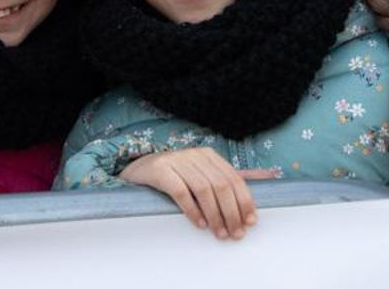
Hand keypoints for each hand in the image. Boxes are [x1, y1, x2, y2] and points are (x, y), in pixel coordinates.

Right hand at [119, 148, 272, 239]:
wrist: (138, 170)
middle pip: (221, 185)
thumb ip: (219, 184)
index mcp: (209, 155)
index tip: (250, 222)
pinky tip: (200, 224)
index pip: (234, 177)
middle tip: (236, 233)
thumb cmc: (174, 177)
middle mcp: (195, 155)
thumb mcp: (198, 175)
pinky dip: (192, 210)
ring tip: (220, 233)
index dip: (244, 201)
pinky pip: (180, 191)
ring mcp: (177, 160)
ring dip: (215, 215)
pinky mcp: (160, 170)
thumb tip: (249, 204)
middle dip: (232, 212)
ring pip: (203, 189)